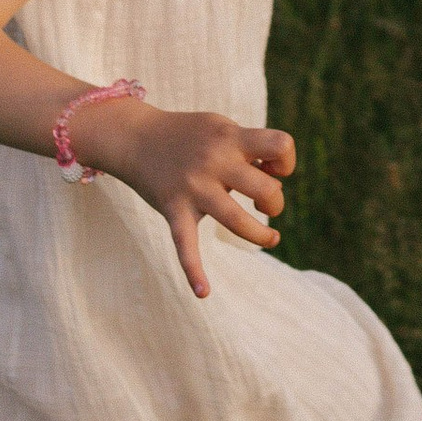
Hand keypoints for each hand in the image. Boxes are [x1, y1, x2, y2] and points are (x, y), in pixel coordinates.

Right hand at [83, 99, 295, 296]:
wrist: (136, 137)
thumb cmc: (189, 135)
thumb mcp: (222, 128)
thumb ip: (249, 150)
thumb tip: (275, 182)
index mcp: (231, 137)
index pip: (281, 145)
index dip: (286, 161)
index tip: (272, 169)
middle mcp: (214, 160)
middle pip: (266, 189)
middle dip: (275, 202)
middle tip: (264, 203)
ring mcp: (193, 187)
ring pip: (237, 221)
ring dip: (261, 235)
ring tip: (271, 238)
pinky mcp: (174, 209)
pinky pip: (185, 245)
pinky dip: (193, 271)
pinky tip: (203, 292)